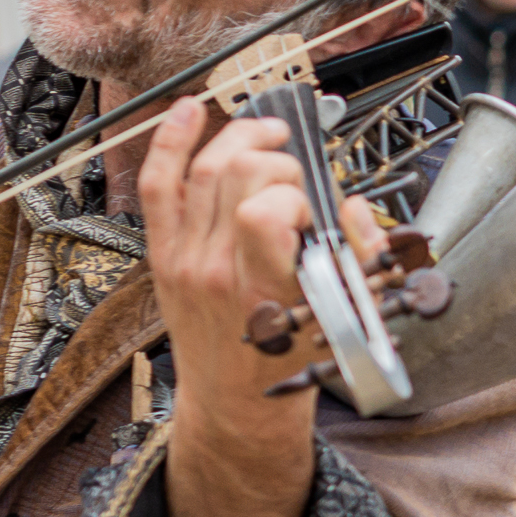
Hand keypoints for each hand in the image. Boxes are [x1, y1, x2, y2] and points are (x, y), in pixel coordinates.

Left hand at [133, 98, 326, 516]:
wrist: (235, 406)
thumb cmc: (289, 364)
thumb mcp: (342, 320)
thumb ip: (356, 257)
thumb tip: (352, 207)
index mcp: (263, 289)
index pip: (264, 211)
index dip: (294, 194)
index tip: (312, 211)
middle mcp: (215, 268)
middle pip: (239, 173)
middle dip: (278, 162)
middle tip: (297, 182)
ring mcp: (183, 258)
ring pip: (206, 165)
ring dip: (243, 137)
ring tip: (270, 137)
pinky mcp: (163, 254)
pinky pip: (159, 183)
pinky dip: (172, 140)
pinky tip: (191, 111)